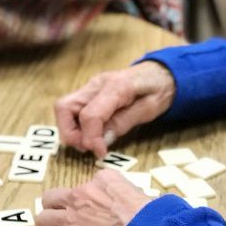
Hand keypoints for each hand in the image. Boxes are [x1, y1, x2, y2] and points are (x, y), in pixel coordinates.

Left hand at [36, 169, 151, 225]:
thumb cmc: (149, 216)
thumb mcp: (137, 192)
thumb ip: (123, 193)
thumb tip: (125, 204)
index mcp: (102, 180)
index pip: (85, 184)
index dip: (85, 200)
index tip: (91, 210)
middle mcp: (81, 194)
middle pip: (52, 197)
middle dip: (56, 210)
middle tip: (65, 222)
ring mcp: (72, 219)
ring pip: (43, 220)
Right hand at [55, 61, 175, 158]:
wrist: (161, 72)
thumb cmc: (157, 89)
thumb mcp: (148, 109)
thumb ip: (123, 123)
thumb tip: (101, 141)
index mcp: (116, 86)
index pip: (89, 114)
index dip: (91, 138)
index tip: (100, 153)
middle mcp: (97, 83)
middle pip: (64, 107)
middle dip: (70, 133)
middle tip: (89, 148)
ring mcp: (91, 86)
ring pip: (64, 108)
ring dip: (71, 130)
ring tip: (92, 142)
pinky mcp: (89, 92)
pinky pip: (72, 109)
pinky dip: (77, 125)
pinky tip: (94, 133)